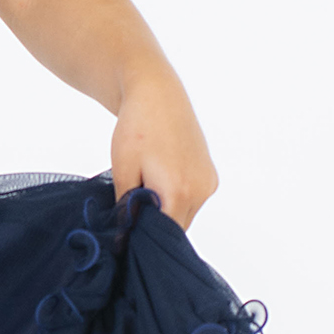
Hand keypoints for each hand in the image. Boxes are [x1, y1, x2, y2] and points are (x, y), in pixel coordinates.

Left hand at [109, 66, 218, 230]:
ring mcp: (209, 183)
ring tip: (144, 188)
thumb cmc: (137, 128)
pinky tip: (158, 181)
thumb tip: (125, 235)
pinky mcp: (210, 176)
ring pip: (184, 215)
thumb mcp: (123, 170)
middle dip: (153, 226)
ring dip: (165, 212)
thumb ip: (127, 208)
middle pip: (176, 228)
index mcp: (178, 192)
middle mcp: (201, 191)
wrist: (158, 95)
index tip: (125, 235)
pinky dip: (175, 200)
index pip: (164, 236)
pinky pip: (192, 201)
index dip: (143, 239)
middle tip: (130, 211)